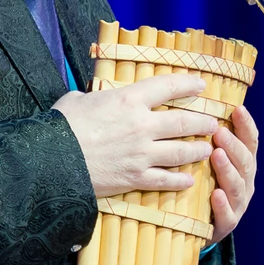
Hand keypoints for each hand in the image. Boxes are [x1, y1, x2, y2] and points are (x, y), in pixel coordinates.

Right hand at [53, 74, 218, 197]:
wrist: (50, 162)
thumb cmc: (60, 127)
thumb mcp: (77, 100)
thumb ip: (95, 97)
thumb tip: (94, 97)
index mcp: (127, 99)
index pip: (167, 86)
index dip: (188, 84)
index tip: (201, 84)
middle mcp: (141, 125)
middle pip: (184, 122)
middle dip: (203, 122)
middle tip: (212, 123)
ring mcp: (141, 154)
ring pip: (181, 151)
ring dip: (198, 150)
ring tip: (206, 149)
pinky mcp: (135, 178)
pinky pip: (166, 180)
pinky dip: (180, 180)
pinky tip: (189, 180)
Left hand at [207, 104, 258, 242]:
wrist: (199, 227)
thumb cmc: (202, 185)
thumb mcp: (209, 162)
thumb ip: (210, 141)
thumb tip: (197, 107)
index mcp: (243, 165)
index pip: (250, 142)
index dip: (246, 126)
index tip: (238, 109)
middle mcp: (245, 183)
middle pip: (245, 162)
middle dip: (234, 146)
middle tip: (219, 132)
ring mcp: (237, 204)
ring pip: (237, 186)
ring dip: (228, 170)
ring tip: (217, 156)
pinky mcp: (226, 225)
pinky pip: (227, 215)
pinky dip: (222, 205)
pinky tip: (215, 194)